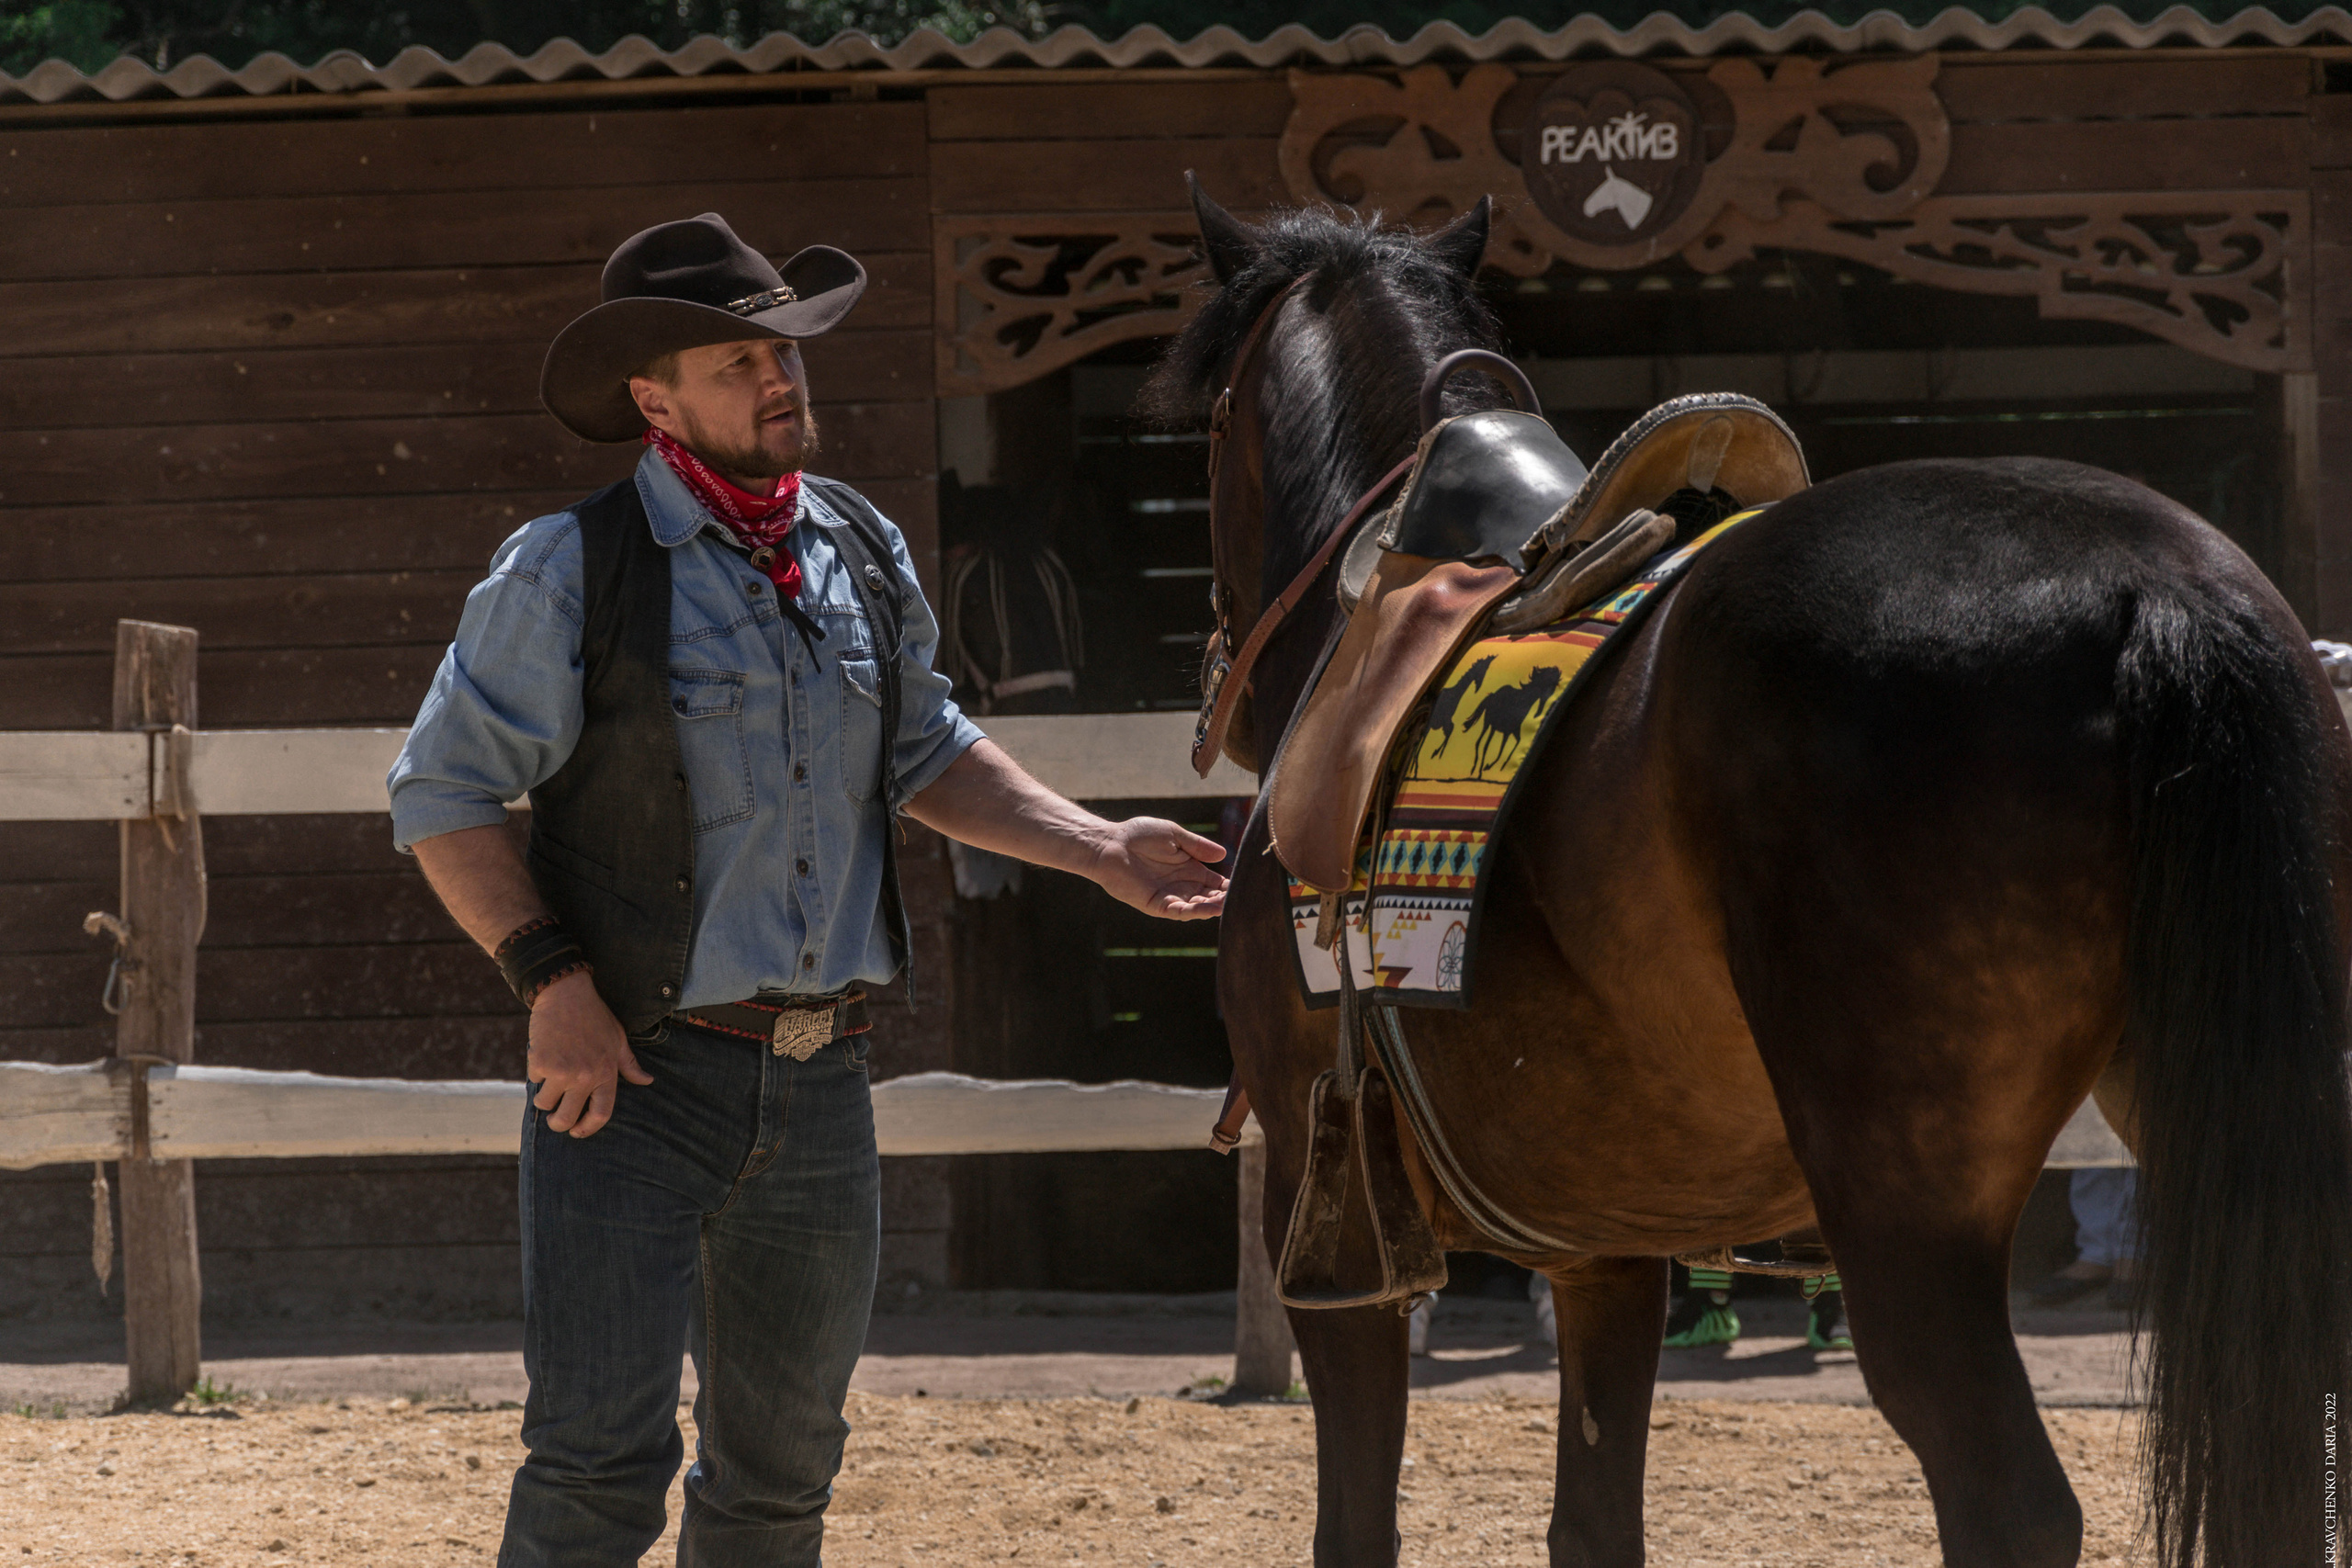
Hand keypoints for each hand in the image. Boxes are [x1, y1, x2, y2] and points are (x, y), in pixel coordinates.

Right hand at [527, 970, 652, 1137]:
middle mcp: (585, 1076)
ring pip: (545, 1103)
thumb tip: (648, 1081)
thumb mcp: (618, 1039)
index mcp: (607, 1073)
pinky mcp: (541, 1063)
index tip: (577, 1132)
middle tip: (554, 1119)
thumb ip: (630, 1065)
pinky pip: (533, 1080)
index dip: (587, 1129)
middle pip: (567, 1118)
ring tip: (549, 1079)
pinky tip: (543, 1054)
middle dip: (558, 1124)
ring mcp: (562, 1071)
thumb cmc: (595, 1016)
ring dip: (544, 1096)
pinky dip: (535, 1072)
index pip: (601, 1113)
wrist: (567, 994)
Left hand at [1087, 817, 1228, 919]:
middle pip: (1209, 897)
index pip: (1214, 882)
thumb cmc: (1139, 835)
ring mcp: (1170, 896)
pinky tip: (1209, 907)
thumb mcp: (1174, 835)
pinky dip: (1195, 911)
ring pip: (1197, 907)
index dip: (1229, 885)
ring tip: (1228, 904)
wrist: (1110, 844)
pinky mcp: (1156, 905)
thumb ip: (1197, 846)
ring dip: (1213, 907)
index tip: (1245, 884)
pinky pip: (1179, 911)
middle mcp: (1182, 885)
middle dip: (1224, 899)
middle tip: (1241, 898)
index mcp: (1189, 868)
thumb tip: (1224, 855)